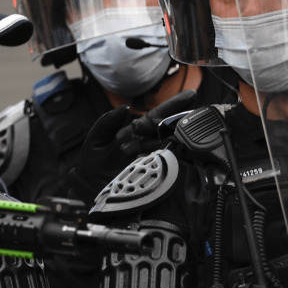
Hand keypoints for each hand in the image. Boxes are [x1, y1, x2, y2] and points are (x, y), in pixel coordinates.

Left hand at [70, 90, 195, 203]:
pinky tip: (181, 148)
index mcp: (134, 133)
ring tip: (191, 128)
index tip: (190, 95)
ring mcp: (154, 158)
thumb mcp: (96, 141)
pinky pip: (172, 162)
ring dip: (181, 135)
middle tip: (196, 111)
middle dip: (183, 118)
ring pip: (174, 143)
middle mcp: (146, 143)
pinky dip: (177, 154)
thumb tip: (125, 108)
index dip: (173, 105)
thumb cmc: (91, 167)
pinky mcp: (157, 173)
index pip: (156, 117)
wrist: (91, 192)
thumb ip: (107, 122)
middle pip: (170, 128)